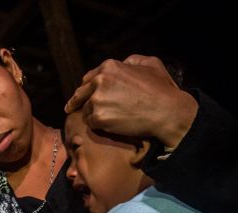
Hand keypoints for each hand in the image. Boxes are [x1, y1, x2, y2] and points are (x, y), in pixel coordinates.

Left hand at [64, 54, 197, 147]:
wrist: (167, 112)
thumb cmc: (162, 89)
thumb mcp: (150, 64)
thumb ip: (131, 61)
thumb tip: (122, 63)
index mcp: (109, 67)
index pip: (88, 78)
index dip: (85, 87)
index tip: (79, 94)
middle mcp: (100, 81)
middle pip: (80, 94)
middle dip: (77, 101)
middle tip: (70, 109)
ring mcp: (97, 100)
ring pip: (85, 109)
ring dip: (92, 114)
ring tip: (106, 118)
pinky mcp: (99, 117)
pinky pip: (90, 122)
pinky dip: (97, 125)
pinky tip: (107, 125)